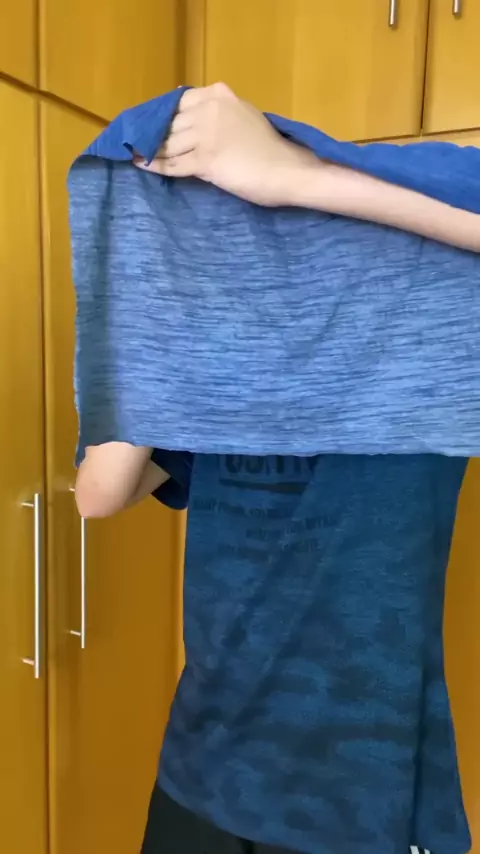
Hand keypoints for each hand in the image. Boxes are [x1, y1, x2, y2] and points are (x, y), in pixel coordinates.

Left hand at [133, 82, 318, 205]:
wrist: (287, 171)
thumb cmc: (269, 149)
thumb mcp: (242, 115)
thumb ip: (216, 109)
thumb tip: (182, 102)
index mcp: (219, 94)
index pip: (177, 101)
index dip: (160, 115)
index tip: (147, 124)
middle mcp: (209, 109)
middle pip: (169, 123)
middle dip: (151, 134)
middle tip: (135, 143)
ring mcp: (206, 134)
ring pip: (167, 143)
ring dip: (150, 151)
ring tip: (134, 155)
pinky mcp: (205, 160)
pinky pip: (172, 164)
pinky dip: (155, 166)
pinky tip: (142, 166)